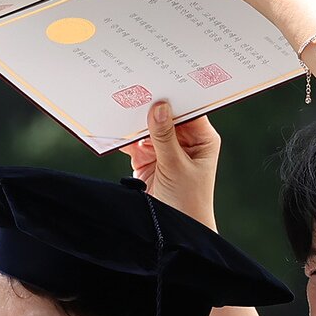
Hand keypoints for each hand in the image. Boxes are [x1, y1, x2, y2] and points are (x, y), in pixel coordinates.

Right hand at [121, 101, 220, 228]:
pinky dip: (124, 138)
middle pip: (166, 115)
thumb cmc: (188, 202)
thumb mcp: (176, 166)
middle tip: (135, 90)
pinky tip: (113, 129)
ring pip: (148, 127)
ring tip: (120, 105)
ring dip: (135, 120)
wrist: (174, 232)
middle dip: (150, 106)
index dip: (175, 96)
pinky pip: (133, 142)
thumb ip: (165, 136)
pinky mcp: (147, 159)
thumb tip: (158, 107)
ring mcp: (164, 149)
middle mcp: (185, 141)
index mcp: (202, 138)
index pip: (189, 109)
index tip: (159, 84)